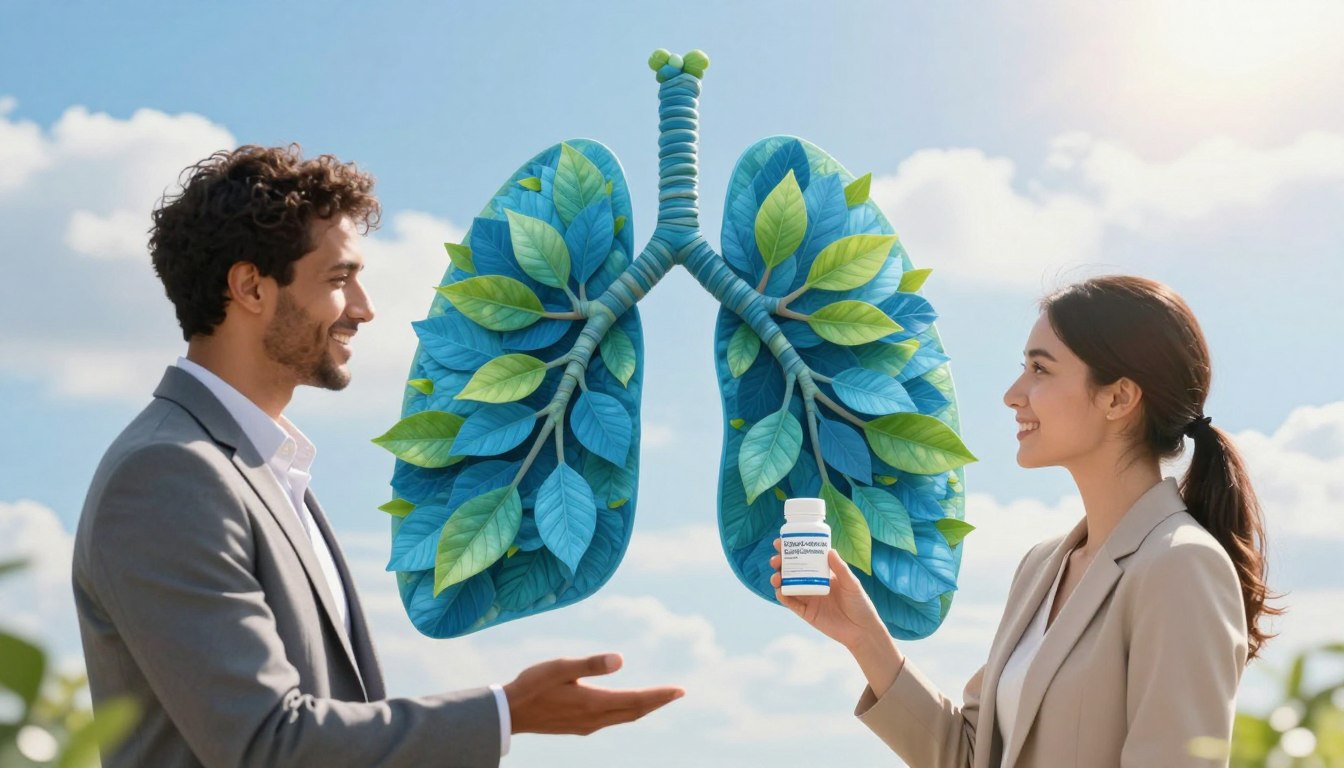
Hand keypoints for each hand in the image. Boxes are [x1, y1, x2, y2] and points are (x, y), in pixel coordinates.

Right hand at [503, 653, 683, 735]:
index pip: (636, 700)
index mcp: (593, 703)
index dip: (660, 696)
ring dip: (643, 708)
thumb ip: (590, 664)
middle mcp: (594, 718)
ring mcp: (586, 726)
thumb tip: (621, 660)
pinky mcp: (578, 727)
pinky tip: (625, 706)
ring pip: (624, 718)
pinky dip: (627, 712)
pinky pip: (612, 721)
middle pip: (635, 712)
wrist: (509, 713)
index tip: (680, 690)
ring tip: (658, 698)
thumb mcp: (560, 668)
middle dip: (657, 702)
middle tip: (677, 693)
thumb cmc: (532, 685)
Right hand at [771, 543, 903, 693]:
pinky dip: (782, 595)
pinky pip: (790, 602)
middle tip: (776, 559)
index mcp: (823, 573)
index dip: (792, 550)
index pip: (805, 558)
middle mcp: (812, 583)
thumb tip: (829, 550)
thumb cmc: (860, 604)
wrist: (861, 630)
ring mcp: (808, 598)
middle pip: (791, 570)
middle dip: (780, 563)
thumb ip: (840, 568)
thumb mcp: (852, 583)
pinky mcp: (805, 612)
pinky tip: (780, 590)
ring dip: (778, 578)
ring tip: (776, 575)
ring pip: (787, 585)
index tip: (781, 542)